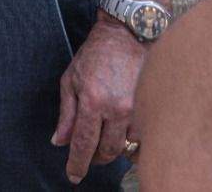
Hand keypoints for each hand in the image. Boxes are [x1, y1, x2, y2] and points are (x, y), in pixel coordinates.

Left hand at [52, 18, 146, 183]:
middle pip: (107, 151)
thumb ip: (65, 114)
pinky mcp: (152, 107)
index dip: (77, 164)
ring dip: (112, 149)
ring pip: (125, 147)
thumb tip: (59, 141)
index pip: (84, 143)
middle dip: (95, 159)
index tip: (73, 176)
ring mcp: (137, 109)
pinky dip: (129, 139)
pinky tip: (120, 131)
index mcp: (92, 101)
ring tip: (103, 140)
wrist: (127, 36)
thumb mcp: (71, 80)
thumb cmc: (95, 56)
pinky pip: (140, 136)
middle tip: (88, 156)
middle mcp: (117, 109)